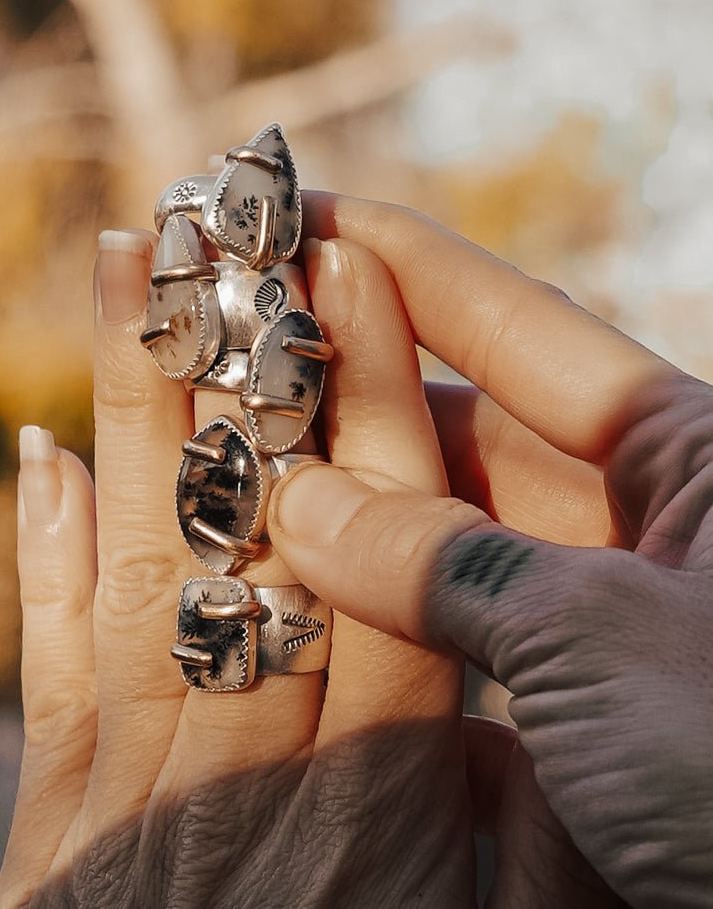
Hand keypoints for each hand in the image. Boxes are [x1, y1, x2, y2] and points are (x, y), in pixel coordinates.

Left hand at [0, 228, 478, 907]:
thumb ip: (508, 819)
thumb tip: (505, 699)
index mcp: (375, 802)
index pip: (377, 562)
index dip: (366, 413)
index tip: (349, 280)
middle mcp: (244, 773)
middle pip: (244, 532)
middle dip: (234, 369)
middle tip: (215, 232)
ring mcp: (135, 796)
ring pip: (142, 568)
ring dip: (134, 409)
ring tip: (123, 270)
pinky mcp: (57, 831)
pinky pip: (51, 672)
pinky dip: (42, 557)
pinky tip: (44, 451)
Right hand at [268, 193, 712, 908]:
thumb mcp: (602, 643)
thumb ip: (445, 563)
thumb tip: (297, 505)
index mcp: (691, 454)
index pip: (517, 321)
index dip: (403, 259)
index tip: (304, 219)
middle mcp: (654, 514)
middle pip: (475, 422)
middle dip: (359, 394)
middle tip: (245, 361)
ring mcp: (620, 606)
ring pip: (465, 531)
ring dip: (363, 511)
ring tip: (252, 472)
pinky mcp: (596, 693)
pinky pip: (476, 622)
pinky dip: (397, 608)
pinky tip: (314, 595)